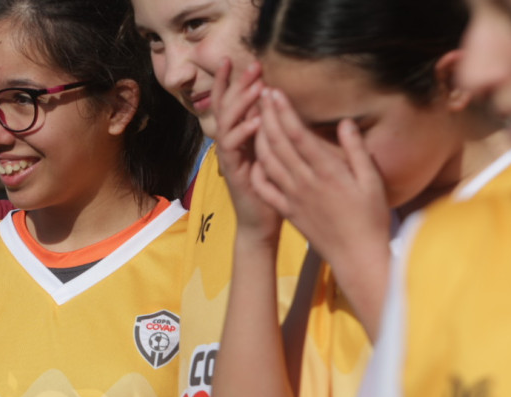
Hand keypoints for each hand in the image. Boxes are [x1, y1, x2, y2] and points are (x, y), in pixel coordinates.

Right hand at [212, 59, 281, 242]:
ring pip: (227, 123)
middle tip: (253, 65)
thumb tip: (284, 106)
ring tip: (256, 88)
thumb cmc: (273, 188)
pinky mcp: (233, 173)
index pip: (231, 102)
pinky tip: (256, 122)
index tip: (246, 59)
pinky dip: (244, 133)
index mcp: (239, 137)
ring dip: (241, 104)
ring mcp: (229, 157)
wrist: (261, 224)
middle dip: (238, 84)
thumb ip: (274, 131)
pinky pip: (233, 149)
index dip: (234, 81)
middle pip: (226, 107)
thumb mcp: (274, 153)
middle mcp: (230, 144)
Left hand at [253, 89, 390, 266]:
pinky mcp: (287, 210)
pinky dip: (257, 170)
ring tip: (254, 118)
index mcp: (327, 171)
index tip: (274, 92)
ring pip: (268, 161)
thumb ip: (356, 151)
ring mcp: (292, 197)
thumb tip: (344, 123)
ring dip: (258, 137)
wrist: (357, 256)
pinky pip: (265, 188)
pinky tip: (254, 157)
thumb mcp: (372, 181)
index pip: (298, 134)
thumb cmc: (371, 218)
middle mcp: (305, 182)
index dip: (284, 111)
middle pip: (278, 143)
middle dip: (267, 116)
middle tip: (259, 94)